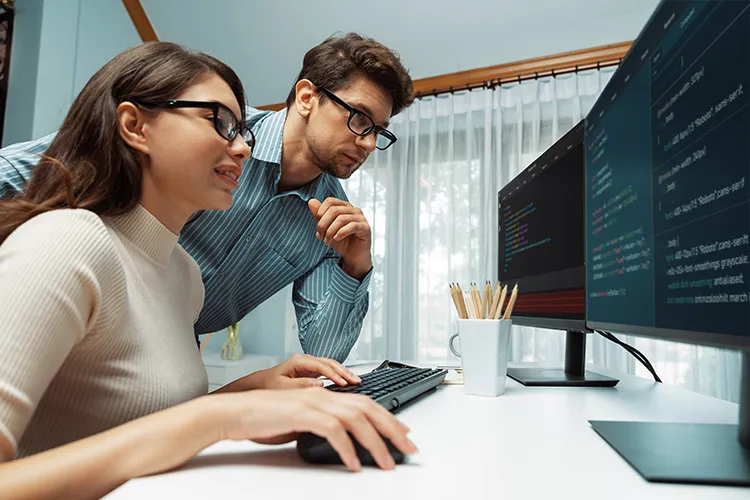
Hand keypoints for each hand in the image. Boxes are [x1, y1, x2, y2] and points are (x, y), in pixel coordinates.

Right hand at [218, 388, 416, 470]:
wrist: (236, 412)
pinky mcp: (302, 414)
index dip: (388, 418)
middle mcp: (324, 396)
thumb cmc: (265, 419)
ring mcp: (314, 403)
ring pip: (356, 420)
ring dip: (375, 443)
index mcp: (326, 396)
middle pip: (369, 409)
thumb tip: (344, 442)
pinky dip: (347, 449)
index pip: (366, 404)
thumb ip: (323, 425)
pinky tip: (354, 464)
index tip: (404, 433)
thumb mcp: (301, 422)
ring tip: (386, 462)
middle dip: (392, 429)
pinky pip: (333, 431)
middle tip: (408, 448)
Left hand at [252, 353, 361, 389]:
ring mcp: (309, 365)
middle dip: (344, 371)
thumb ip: (301, 386)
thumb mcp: (282, 387)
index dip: (334, 374)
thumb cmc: (268, 386)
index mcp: (298, 361)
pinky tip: (347, 382)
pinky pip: (328, 371)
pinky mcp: (311, 372)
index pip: (321, 366)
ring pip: (331, 365)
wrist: (260, 385)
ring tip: (356, 381)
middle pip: (330, 363)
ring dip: (344, 372)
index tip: (344, 383)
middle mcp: (305, 360)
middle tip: (356, 381)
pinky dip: (339, 375)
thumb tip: (320, 385)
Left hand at [308, 197, 371, 279]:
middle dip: (323, 224)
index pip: (330, 201)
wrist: (353, 255)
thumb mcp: (326, 228)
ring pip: (341, 219)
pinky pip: (352, 226)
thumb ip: (319, 215)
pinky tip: (337, 239)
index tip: (317, 227)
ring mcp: (360, 218)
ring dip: (331, 231)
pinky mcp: (365, 227)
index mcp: (344, 206)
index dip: (320, 212)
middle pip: (334, 210)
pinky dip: (341, 233)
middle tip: (320, 237)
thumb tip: (311, 201)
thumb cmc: (342, 241)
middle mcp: (353, 210)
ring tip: (328, 241)